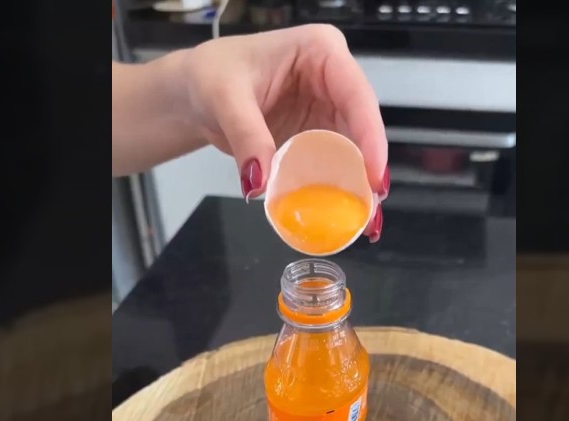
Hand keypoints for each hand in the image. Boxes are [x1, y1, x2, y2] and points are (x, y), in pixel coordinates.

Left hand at [182, 25, 389, 239]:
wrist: (195, 93)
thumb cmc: (211, 76)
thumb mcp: (224, 99)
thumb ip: (246, 137)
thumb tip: (260, 182)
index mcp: (321, 51)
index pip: (357, 95)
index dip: (371, 137)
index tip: (374, 177)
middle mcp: (333, 79)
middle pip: (362, 127)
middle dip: (368, 169)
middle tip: (371, 209)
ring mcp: (327, 109)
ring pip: (353, 150)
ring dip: (357, 185)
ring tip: (364, 222)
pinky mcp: (317, 136)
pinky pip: (332, 164)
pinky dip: (336, 189)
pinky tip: (341, 215)